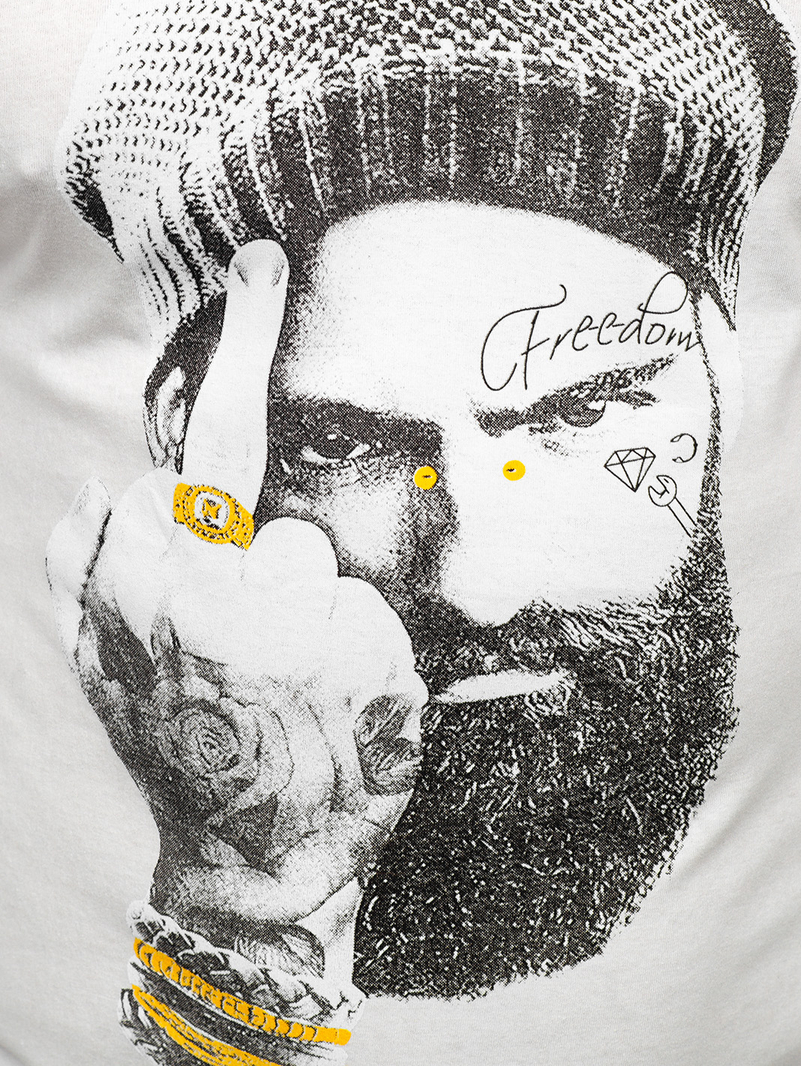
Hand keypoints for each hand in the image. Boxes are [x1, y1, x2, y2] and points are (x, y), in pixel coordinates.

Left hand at [46, 241, 426, 970]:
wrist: (259, 871)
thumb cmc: (340, 772)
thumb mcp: (386, 671)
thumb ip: (337, 580)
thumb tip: (281, 539)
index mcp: (241, 588)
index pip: (242, 432)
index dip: (254, 336)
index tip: (258, 262)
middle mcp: (150, 590)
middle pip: (202, 479)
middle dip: (245, 517)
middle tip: (272, 606)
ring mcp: (100, 617)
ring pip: (148, 510)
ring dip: (196, 543)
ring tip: (225, 626)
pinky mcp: (80, 644)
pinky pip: (88, 548)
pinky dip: (121, 550)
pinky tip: (166, 603)